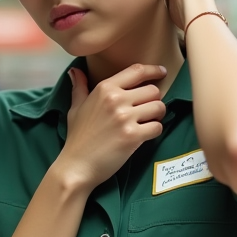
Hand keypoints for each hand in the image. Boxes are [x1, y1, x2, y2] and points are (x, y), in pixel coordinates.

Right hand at [55, 64, 166, 189]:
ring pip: (159, 107)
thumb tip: (75, 71)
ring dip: (157, 115)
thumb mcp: (75, 108)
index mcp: (104, 88)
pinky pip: (157, 127)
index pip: (137, 70)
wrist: (77, 165)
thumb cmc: (77, 137)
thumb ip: (80, 87)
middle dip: (154, 100)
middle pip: (152, 90)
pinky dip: (155, 131)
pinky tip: (145, 134)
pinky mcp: (133, 136)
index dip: (153, 70)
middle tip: (148, 109)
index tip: (161, 72)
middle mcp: (116, 99)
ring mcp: (125, 118)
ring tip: (148, 121)